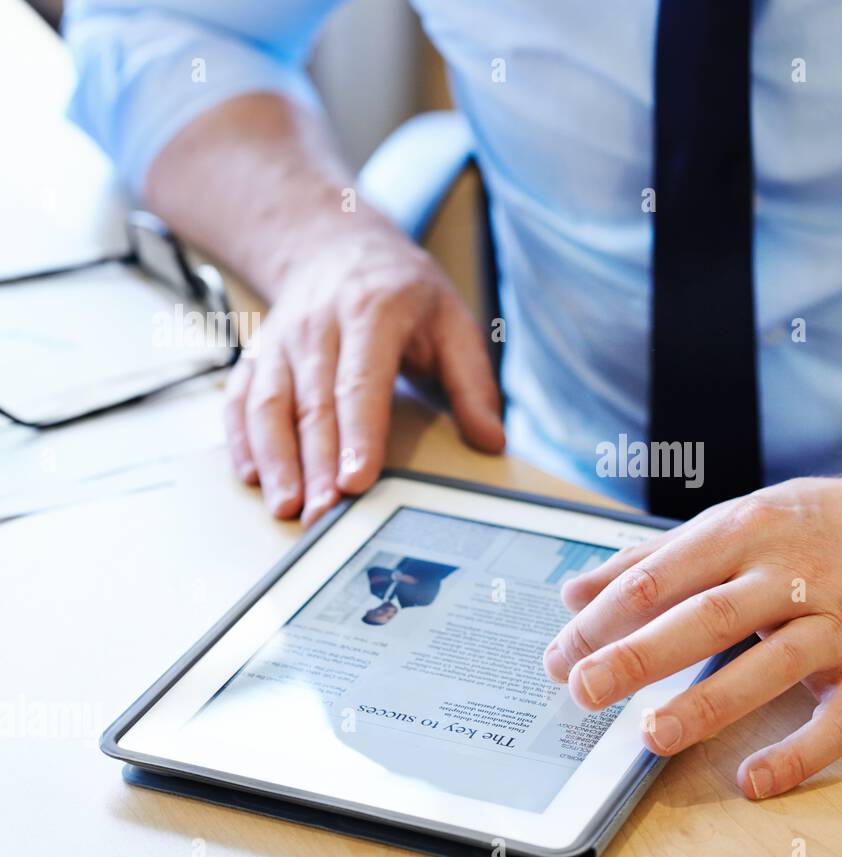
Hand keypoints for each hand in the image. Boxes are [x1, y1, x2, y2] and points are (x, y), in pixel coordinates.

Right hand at [225, 227, 504, 524]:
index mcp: (372, 314)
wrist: (336, 244)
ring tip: (286, 509)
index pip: (361, 383)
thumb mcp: (453, 320)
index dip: (357, 435)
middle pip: (313, 405)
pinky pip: (240, 399)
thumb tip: (492, 440)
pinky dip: (241, 440)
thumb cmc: (402, 292)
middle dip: (316, 466)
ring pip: (269, 405)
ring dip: (276, 461)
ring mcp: (281, 341)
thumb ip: (473, 382)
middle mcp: (318, 326)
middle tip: (324, 517)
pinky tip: (252, 477)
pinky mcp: (258, 356)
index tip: (357, 481)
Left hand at [544, 465, 841, 798]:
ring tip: (651, 734)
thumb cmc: (820, 526)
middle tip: (582, 688)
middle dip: (639, 654)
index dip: (607, 616)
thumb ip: (656, 558)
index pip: (665, 576)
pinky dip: (799, 753)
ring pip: (770, 666)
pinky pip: (840, 719)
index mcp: (751, 529)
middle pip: (709, 617)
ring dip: (708, 704)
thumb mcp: (740, 519)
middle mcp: (796, 573)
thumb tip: (577, 592)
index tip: (562, 650)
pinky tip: (754, 781)